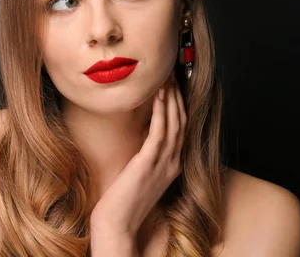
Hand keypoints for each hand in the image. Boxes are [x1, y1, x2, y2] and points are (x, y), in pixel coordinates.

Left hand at [89, 71, 186, 237]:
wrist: (118, 224)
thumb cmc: (124, 200)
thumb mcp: (142, 174)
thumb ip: (148, 156)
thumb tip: (144, 134)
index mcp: (173, 165)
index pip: (182, 128)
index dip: (179, 105)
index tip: (174, 86)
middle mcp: (173, 163)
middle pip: (182, 122)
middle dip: (178, 96)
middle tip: (172, 75)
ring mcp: (164, 164)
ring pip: (174, 123)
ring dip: (171, 99)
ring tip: (166, 79)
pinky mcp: (149, 163)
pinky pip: (159, 132)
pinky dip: (161, 111)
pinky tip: (158, 96)